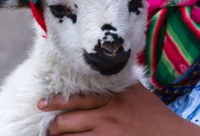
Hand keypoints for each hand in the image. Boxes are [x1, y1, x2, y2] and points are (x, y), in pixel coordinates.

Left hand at [39, 83, 199, 135]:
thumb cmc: (156, 116)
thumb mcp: (138, 93)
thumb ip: (120, 83)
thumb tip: (105, 71)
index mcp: (113, 98)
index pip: (78, 98)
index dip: (57, 102)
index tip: (43, 103)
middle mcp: (107, 115)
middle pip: (68, 120)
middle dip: (53, 126)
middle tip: (47, 127)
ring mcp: (107, 134)